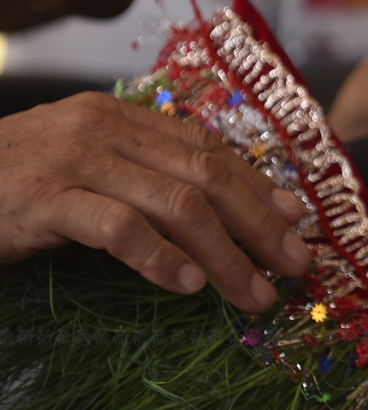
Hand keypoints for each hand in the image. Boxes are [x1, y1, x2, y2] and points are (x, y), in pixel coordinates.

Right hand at [0, 92, 311, 311]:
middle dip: (259, 223)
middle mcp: (104, 128)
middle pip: (206, 176)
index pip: (207, 148)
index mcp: (119, 117)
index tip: (296, 218)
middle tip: (296, 263)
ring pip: (177, 204)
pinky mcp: (45, 199)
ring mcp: (75, 160)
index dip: (258, 184)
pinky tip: (190, 285)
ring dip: (227, 254)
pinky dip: (162, 258)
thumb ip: (137, 173)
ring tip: (255, 292)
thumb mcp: (81, 167)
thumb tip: (210, 209)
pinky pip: (120, 228)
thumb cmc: (7, 184)